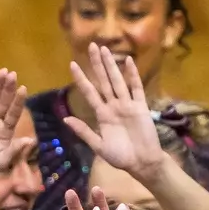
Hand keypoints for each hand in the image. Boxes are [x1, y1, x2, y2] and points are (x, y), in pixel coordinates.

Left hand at [63, 44, 167, 181]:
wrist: (142, 163)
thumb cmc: (121, 157)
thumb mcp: (99, 146)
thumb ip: (84, 132)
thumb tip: (66, 119)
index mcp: (102, 115)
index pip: (89, 93)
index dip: (81, 79)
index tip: (73, 65)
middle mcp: (113, 106)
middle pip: (103, 81)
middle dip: (97, 64)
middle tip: (91, 46)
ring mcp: (127, 105)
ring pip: (117, 81)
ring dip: (111, 65)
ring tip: (105, 49)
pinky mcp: (141, 106)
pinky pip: (136, 88)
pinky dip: (132, 75)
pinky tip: (128, 62)